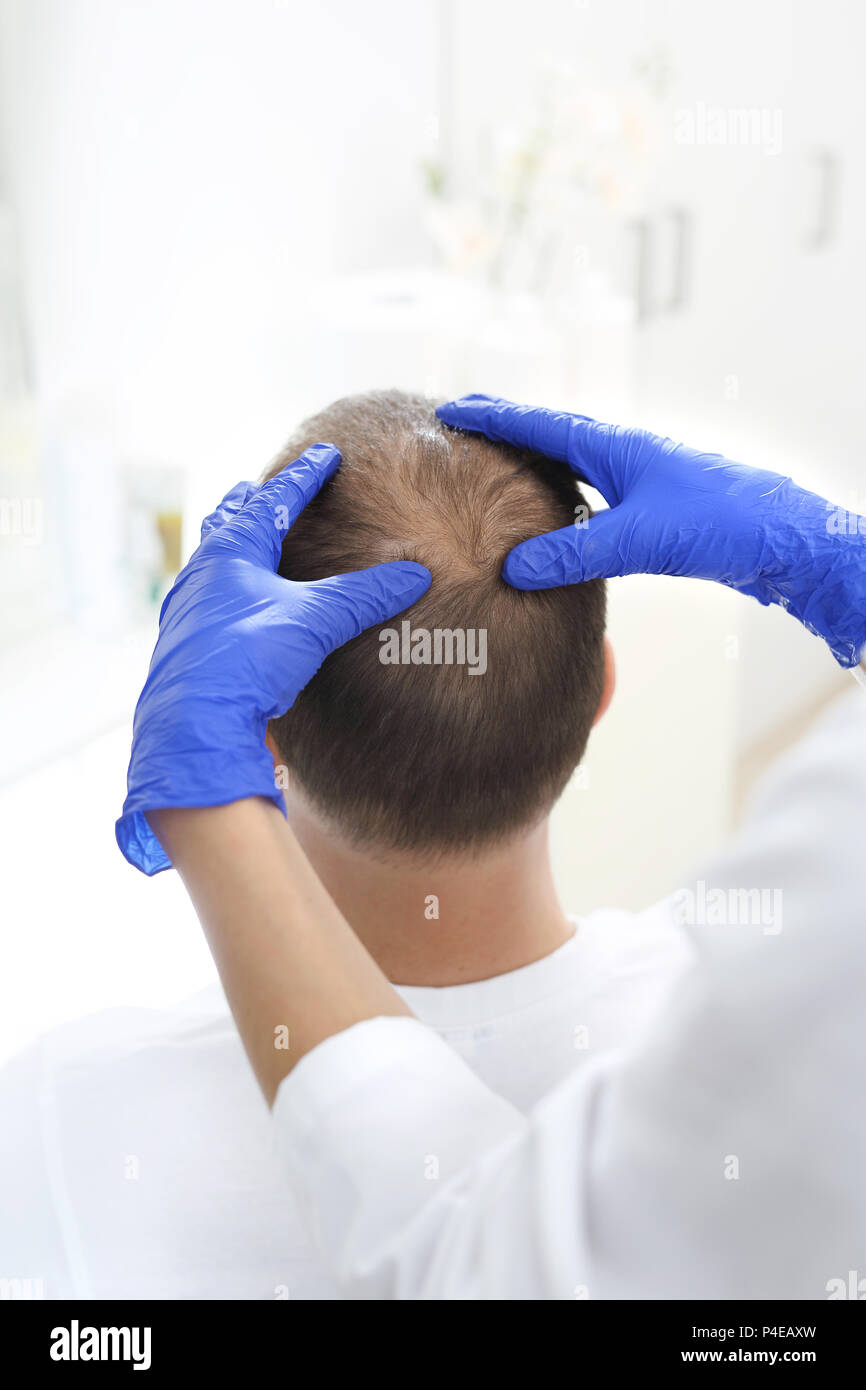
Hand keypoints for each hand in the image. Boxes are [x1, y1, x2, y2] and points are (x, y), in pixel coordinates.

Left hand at [116, 444, 430, 874]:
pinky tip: (235, 606)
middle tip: (258, 489)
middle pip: (227, 522)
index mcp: (232, 550)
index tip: (324, 454)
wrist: (195, 721)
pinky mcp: (186, 643)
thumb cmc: (247, 658)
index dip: (304, 476)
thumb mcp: (314, 621)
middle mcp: (203, 571)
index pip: (273, 499)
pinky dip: (226, 588)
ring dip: (231, 547)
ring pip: (211, 562)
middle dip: (248, 504)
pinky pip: (207, 599)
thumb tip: (416, 573)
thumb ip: (364, 596)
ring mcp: (188, 608)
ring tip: (245, 542)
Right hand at [437, 394, 865, 667]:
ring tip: (495, 470)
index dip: (491, 417)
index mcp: (614, 446)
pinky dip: (563, 499)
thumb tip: (513, 569)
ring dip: (533, 466)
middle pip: (550, 436)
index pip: (538, 424)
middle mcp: (623, 455)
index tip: (448, 408)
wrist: (784, 538)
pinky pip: (592, 496)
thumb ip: (574, 554)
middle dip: (505, 432)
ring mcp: (640, 480)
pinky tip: (556, 518)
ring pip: (573, 466)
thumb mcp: (638, 540)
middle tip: (461, 428)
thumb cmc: (719, 523)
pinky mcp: (653, 508)